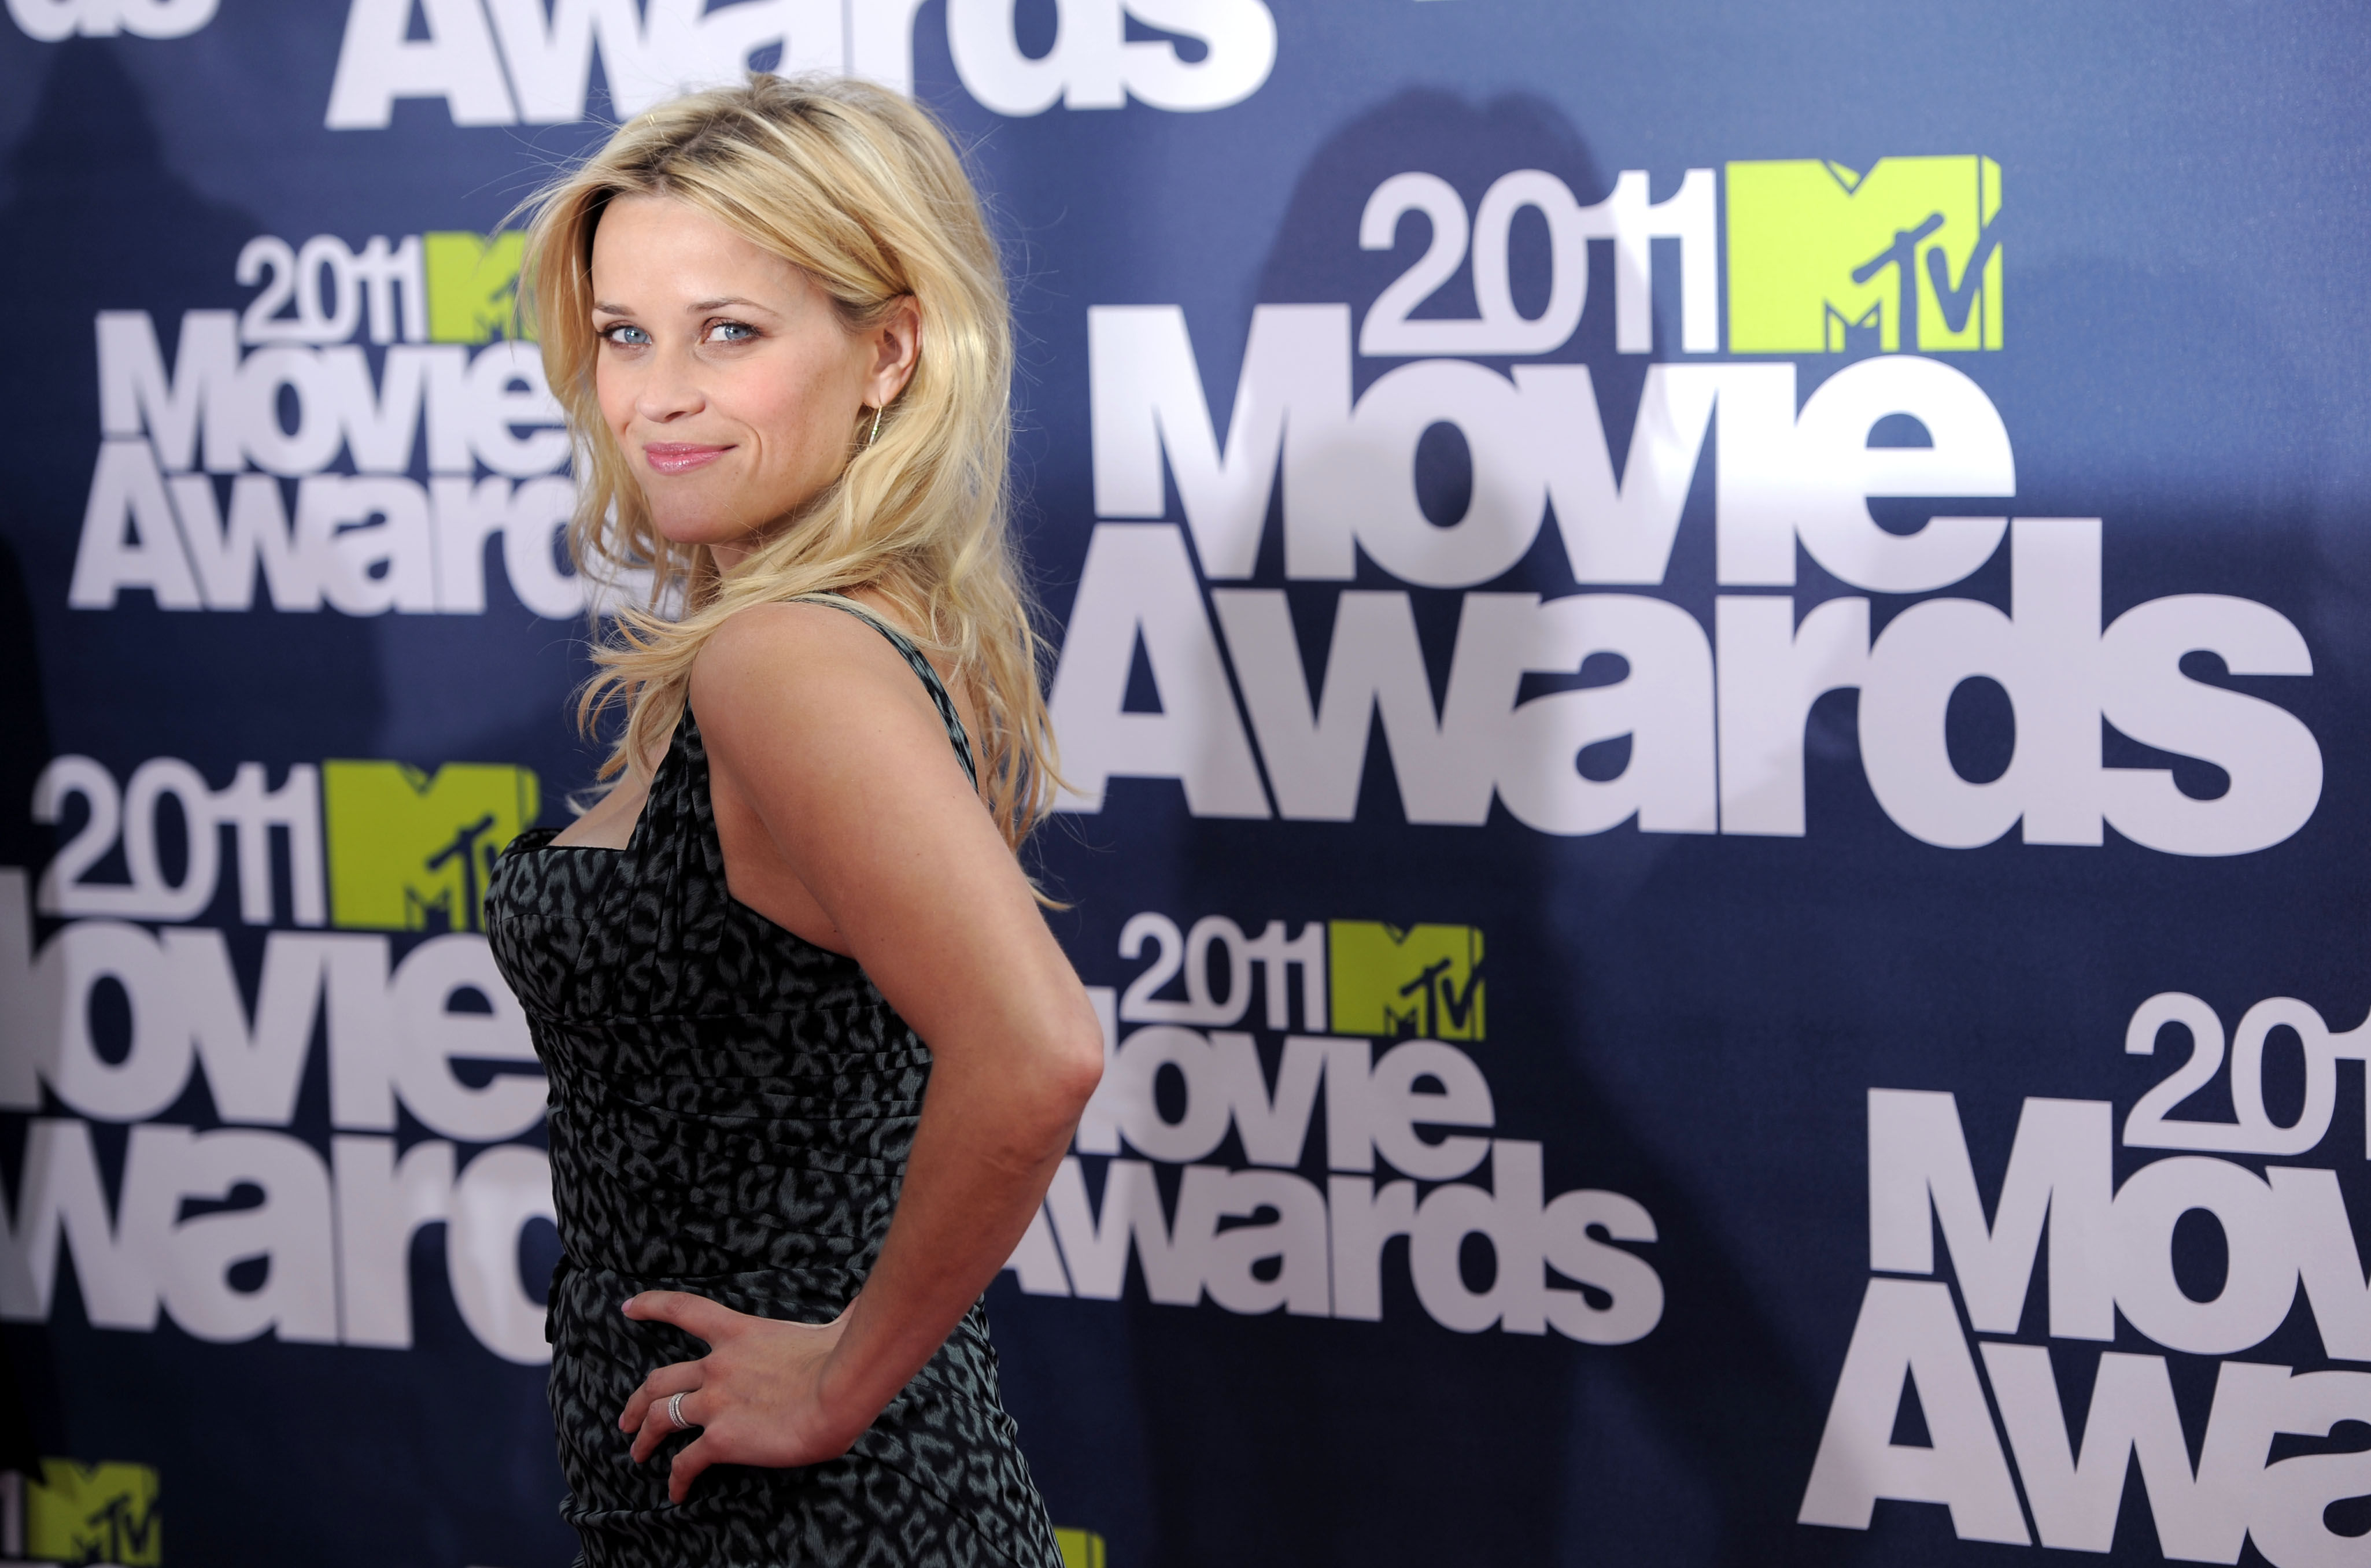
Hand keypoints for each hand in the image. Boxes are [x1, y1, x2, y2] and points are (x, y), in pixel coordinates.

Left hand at [616, 1290, 871, 1501]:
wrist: (840, 1390)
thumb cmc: (846, 1356)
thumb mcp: (836, 1326)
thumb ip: (841, 1314)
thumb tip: (863, 1303)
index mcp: (740, 1333)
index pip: (684, 1310)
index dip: (652, 1306)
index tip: (628, 1308)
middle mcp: (718, 1366)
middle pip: (660, 1379)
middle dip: (638, 1400)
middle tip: (627, 1418)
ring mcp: (715, 1403)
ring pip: (660, 1419)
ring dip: (644, 1437)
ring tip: (636, 1453)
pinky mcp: (721, 1439)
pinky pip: (685, 1463)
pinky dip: (676, 1479)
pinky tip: (676, 1492)